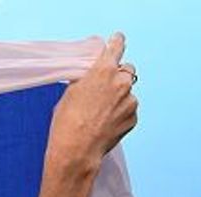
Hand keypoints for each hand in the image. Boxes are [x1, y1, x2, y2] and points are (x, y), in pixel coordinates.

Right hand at [48, 32, 138, 169]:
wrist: (76, 150)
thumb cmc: (67, 122)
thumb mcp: (70, 92)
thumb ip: (87, 78)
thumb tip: (92, 76)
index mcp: (104, 70)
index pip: (116, 47)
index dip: (116, 43)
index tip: (118, 40)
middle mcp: (122, 82)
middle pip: (127, 69)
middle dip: (118, 75)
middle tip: (104, 88)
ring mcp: (130, 100)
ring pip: (128, 92)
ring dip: (119, 97)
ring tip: (100, 112)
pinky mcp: (133, 117)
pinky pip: (129, 109)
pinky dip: (120, 113)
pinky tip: (105, 123)